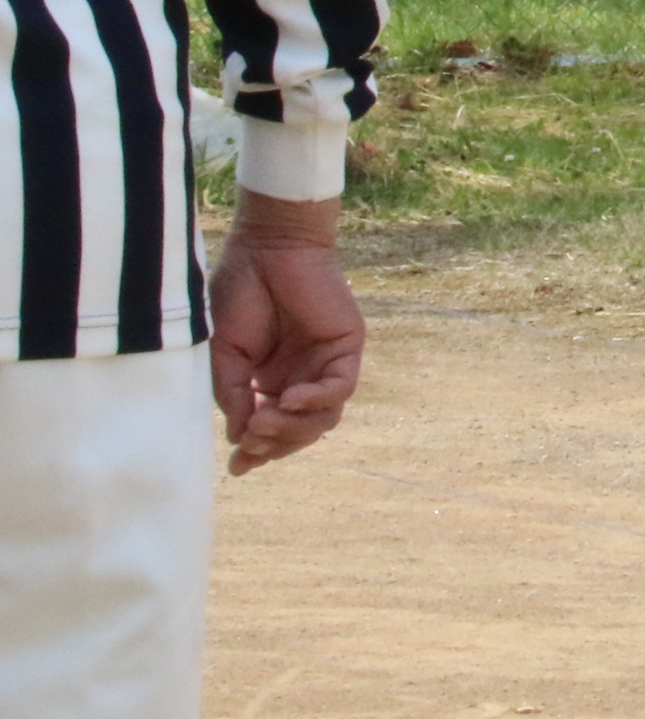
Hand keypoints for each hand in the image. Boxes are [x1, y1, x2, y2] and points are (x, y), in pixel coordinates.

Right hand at [207, 196, 363, 473]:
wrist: (263, 250)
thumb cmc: (238, 294)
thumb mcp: (223, 354)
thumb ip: (232, 395)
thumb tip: (238, 437)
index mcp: (269, 382)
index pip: (272, 429)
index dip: (257, 452)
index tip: (237, 467)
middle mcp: (300, 378)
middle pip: (301, 431)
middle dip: (275, 445)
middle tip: (250, 443)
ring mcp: (324, 364)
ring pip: (323, 418)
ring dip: (293, 428)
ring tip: (263, 421)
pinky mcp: (346, 348)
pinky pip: (340, 387)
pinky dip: (317, 400)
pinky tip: (290, 398)